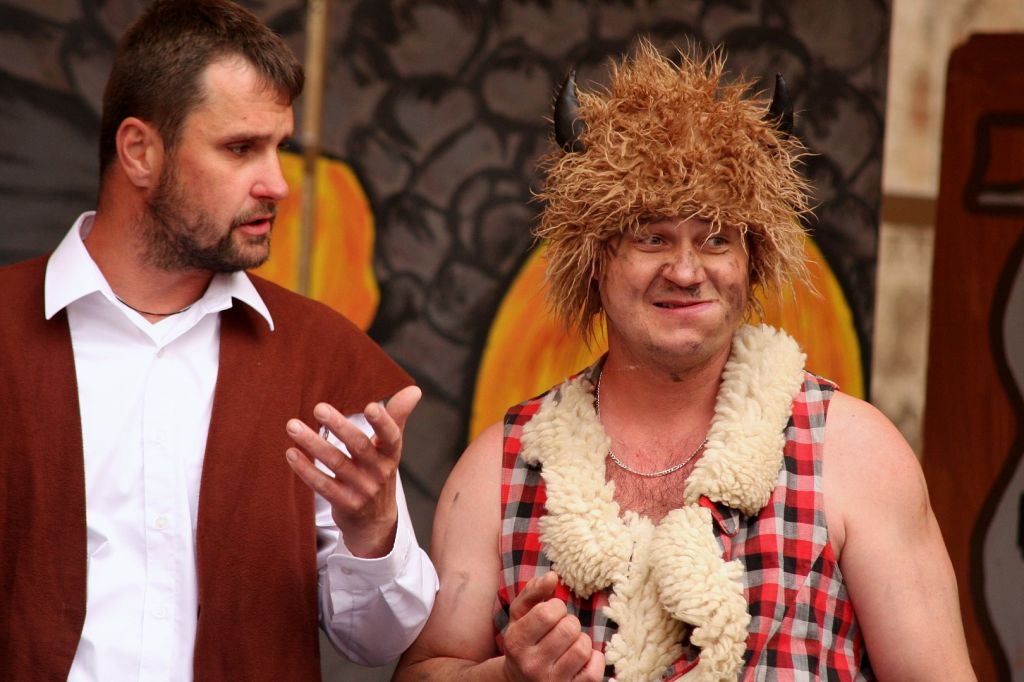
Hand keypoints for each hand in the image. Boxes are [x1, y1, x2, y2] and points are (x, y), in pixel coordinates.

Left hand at [285, 385, 421, 557]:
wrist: (376, 522)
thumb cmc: (380, 473)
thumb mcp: (391, 448)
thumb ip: (398, 417)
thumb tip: (415, 390)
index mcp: (391, 454)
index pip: (391, 436)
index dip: (383, 422)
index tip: (371, 406)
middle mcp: (379, 472)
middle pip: (359, 446)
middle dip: (339, 426)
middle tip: (319, 408)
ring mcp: (362, 490)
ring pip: (336, 463)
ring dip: (313, 444)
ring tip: (293, 426)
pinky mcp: (345, 504)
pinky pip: (322, 485)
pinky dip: (306, 469)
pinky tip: (291, 453)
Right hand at [503, 572, 603, 681]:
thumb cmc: (525, 641)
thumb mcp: (520, 615)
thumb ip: (533, 591)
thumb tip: (552, 576)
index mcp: (516, 642)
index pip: (547, 613)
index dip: (556, 607)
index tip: (552, 613)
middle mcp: (531, 665)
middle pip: (569, 629)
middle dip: (570, 623)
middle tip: (562, 629)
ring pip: (583, 648)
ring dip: (581, 641)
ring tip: (570, 644)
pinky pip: (594, 671)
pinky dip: (594, 659)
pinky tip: (582, 659)